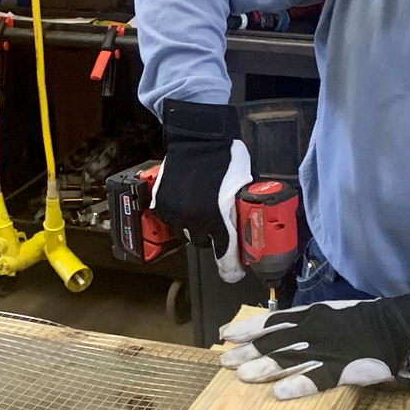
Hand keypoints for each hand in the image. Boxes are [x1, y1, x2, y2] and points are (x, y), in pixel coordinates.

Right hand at [151, 100, 250, 283]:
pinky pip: (171, 220)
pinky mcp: (161, 204)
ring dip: (194, 226)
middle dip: (213, 236)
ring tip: (201, 209)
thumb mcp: (243, 186)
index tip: (235, 273)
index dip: (232, 268)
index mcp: (218, 218)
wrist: (198, 136)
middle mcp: (194, 220)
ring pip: (186, 233)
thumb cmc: (225, 156)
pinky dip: (178, 216)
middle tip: (219, 223)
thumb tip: (248, 225)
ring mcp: (175, 213)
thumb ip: (241, 210)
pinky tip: (187, 203)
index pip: (225, 255)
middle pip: (205, 243)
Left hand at [219, 294, 409, 399]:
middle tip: (224, 362)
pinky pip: (317, 379)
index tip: (225, 336)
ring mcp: (326, 351)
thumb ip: (308, 322)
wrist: (397, 325)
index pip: (271, 322)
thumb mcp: (331, 313)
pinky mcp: (342, 370)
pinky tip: (280, 394)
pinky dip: (298, 385)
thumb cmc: (363, 319)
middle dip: (245, 352)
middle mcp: (313, 332)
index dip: (246, 329)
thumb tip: (282, 329)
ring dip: (263, 368)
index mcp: (310, 316)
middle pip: (272, 343)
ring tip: (242, 376)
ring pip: (287, 360)